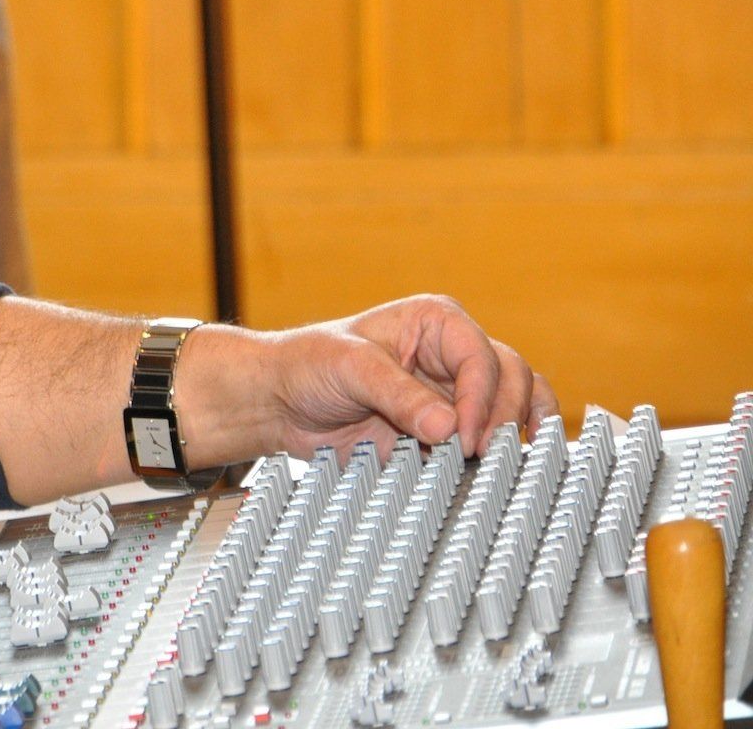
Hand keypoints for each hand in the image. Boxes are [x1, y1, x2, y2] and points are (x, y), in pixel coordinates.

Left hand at [225, 296, 557, 460]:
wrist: (280, 402)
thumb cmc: (307, 366)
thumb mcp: (349, 368)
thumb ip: (399, 396)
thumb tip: (448, 428)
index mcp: (434, 322)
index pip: (482, 357)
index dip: (482, 397)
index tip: (465, 436)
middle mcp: (452, 355)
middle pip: (511, 379)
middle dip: (502, 417)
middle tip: (480, 453)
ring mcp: (454, 394)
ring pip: (514, 407)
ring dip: (512, 434)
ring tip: (498, 462)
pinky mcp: (446, 430)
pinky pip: (490, 439)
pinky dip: (499, 454)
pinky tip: (493, 470)